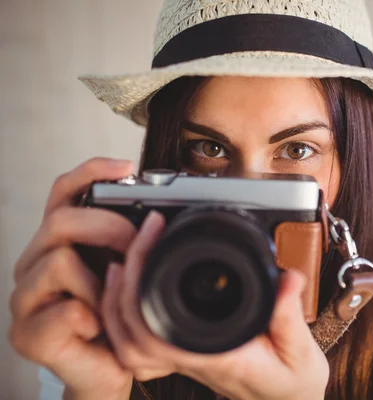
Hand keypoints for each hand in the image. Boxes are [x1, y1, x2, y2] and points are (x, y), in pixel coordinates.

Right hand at [8, 158, 137, 399]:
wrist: (107, 373)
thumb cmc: (120, 320)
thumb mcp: (129, 274)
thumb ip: (131, 244)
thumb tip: (160, 217)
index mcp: (58, 243)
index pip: (62, 193)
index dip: (90, 172)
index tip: (127, 166)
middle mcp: (34, 263)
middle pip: (60, 221)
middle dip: (108, 227)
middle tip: (135, 245)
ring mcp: (25, 299)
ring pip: (60, 260)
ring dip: (102, 281)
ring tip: (112, 302)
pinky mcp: (28, 334)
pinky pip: (67, 310)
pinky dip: (94, 318)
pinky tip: (98, 329)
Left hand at [102, 211, 329, 399]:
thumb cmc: (291, 383)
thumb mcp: (301, 353)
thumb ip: (290, 317)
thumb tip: (286, 279)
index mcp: (215, 357)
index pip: (157, 331)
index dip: (143, 283)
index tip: (156, 236)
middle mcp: (191, 360)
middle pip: (132, 331)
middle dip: (127, 279)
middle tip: (144, 234)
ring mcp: (183, 359)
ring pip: (128, 341)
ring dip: (117, 300)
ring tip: (125, 259)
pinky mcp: (185, 353)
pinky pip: (140, 342)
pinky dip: (126, 314)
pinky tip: (131, 286)